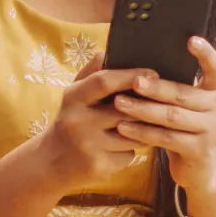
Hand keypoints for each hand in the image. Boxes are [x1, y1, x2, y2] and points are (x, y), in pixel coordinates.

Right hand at [36, 55, 147, 189]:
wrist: (51, 162)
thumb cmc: (71, 121)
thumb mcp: (75, 95)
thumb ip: (92, 72)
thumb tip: (109, 50)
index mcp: (73, 98)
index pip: (104, 81)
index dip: (131, 75)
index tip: (153, 74)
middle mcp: (78, 121)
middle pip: (125, 109)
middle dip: (147, 105)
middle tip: (164, 101)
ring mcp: (88, 146)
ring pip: (133, 134)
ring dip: (144, 130)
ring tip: (147, 124)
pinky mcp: (99, 166)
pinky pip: (129, 154)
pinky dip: (132, 150)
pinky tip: (124, 147)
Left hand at [111, 37, 215, 210]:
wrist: (199, 171)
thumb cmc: (186, 129)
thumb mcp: (189, 106)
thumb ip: (177, 87)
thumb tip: (140, 64)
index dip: (205, 53)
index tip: (190, 39)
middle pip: (183, 94)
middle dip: (155, 87)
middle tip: (132, 81)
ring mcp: (213, 131)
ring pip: (171, 116)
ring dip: (142, 109)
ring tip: (119, 103)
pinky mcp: (200, 151)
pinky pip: (165, 138)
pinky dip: (142, 132)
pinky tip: (123, 127)